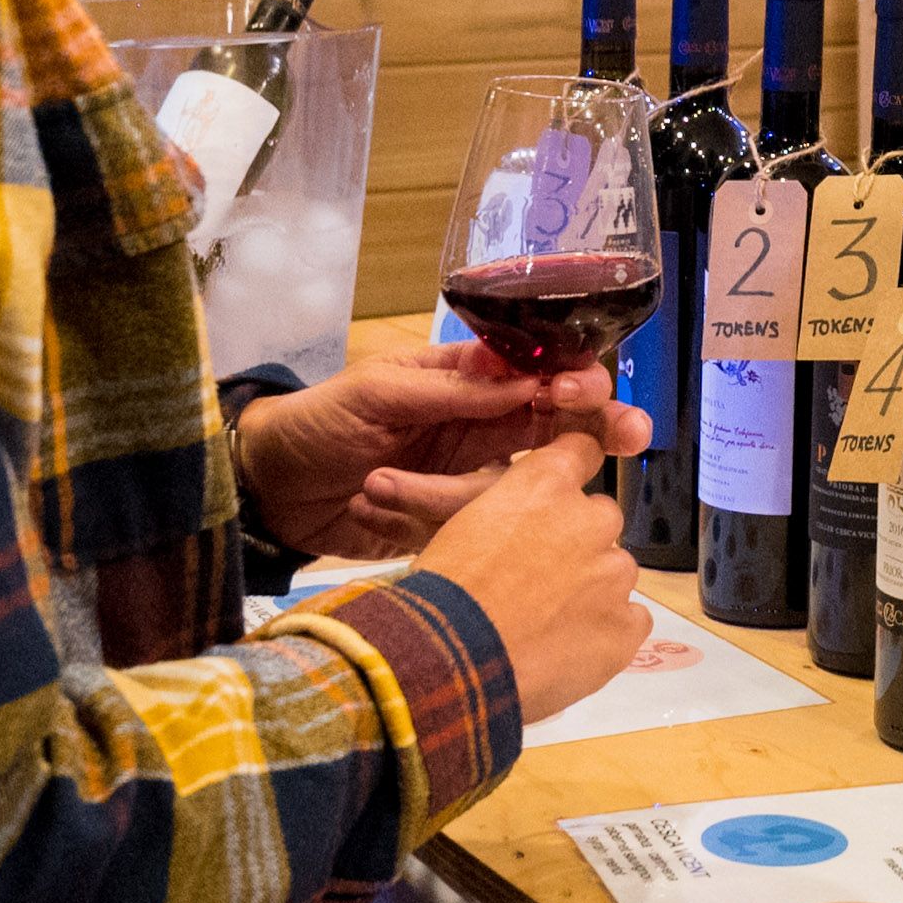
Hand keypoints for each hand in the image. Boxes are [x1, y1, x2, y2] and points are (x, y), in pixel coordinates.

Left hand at [235, 338, 647, 557]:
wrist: (271, 489)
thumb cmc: (319, 422)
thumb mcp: (378, 393)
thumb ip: (452, 390)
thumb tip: (526, 381)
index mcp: (470, 383)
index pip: (544, 375)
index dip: (577, 381)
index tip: (584, 393)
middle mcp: (484, 429)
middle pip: (564, 429)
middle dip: (600, 430)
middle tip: (631, 437)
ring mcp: (473, 480)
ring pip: (525, 489)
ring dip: (467, 494)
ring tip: (381, 485)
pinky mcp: (455, 526)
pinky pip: (482, 527)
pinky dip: (440, 523)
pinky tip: (382, 509)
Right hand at [415, 434, 646, 722]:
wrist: (451, 659)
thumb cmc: (442, 590)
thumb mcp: (462, 526)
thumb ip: (508, 514)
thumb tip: (521, 529)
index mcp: (545, 484)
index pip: (582, 450)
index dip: (573, 473)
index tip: (564, 494)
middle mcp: (591, 519)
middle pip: (601, 519)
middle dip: (578, 542)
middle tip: (539, 578)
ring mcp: (614, 574)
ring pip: (616, 571)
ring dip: (593, 589)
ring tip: (549, 623)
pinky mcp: (626, 626)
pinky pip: (632, 621)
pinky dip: (609, 632)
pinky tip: (573, 650)